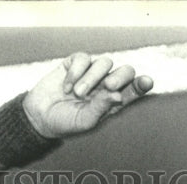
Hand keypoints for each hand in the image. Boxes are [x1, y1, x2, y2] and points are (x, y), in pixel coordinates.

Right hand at [23, 52, 152, 138]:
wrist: (39, 116)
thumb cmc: (65, 123)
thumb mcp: (84, 122)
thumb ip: (101, 109)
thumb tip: (118, 95)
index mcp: (112, 101)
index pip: (132, 90)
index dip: (141, 85)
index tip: (147, 82)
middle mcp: (105, 85)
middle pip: (125, 70)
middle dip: (119, 76)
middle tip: (107, 87)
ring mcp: (91, 72)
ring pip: (104, 62)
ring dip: (91, 78)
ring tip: (77, 94)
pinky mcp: (75, 63)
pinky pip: (83, 58)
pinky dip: (75, 72)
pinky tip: (66, 86)